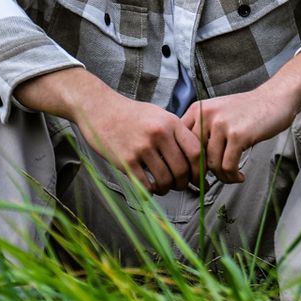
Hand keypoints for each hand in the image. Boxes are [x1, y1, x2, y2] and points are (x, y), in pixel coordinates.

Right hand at [72, 88, 202, 193]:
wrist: (100, 108)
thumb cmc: (132, 114)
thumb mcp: (159, 115)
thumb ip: (177, 134)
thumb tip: (196, 161)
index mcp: (171, 122)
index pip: (195, 152)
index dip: (200, 170)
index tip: (198, 179)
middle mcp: (159, 134)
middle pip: (182, 170)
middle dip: (183, 184)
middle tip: (179, 186)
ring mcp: (141, 147)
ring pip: (165, 180)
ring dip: (166, 189)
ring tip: (162, 187)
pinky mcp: (125, 160)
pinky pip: (144, 185)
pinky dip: (150, 192)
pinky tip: (148, 188)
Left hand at [183, 86, 300, 183]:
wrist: (274, 99)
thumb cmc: (247, 110)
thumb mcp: (217, 113)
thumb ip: (202, 131)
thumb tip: (190, 162)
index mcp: (198, 110)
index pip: (180, 142)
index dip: (186, 162)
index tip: (193, 174)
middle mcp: (206, 115)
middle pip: (194, 156)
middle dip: (201, 175)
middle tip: (210, 182)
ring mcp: (222, 125)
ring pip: (212, 164)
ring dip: (222, 176)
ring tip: (231, 176)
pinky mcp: (238, 135)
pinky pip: (228, 166)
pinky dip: (233, 176)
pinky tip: (239, 176)